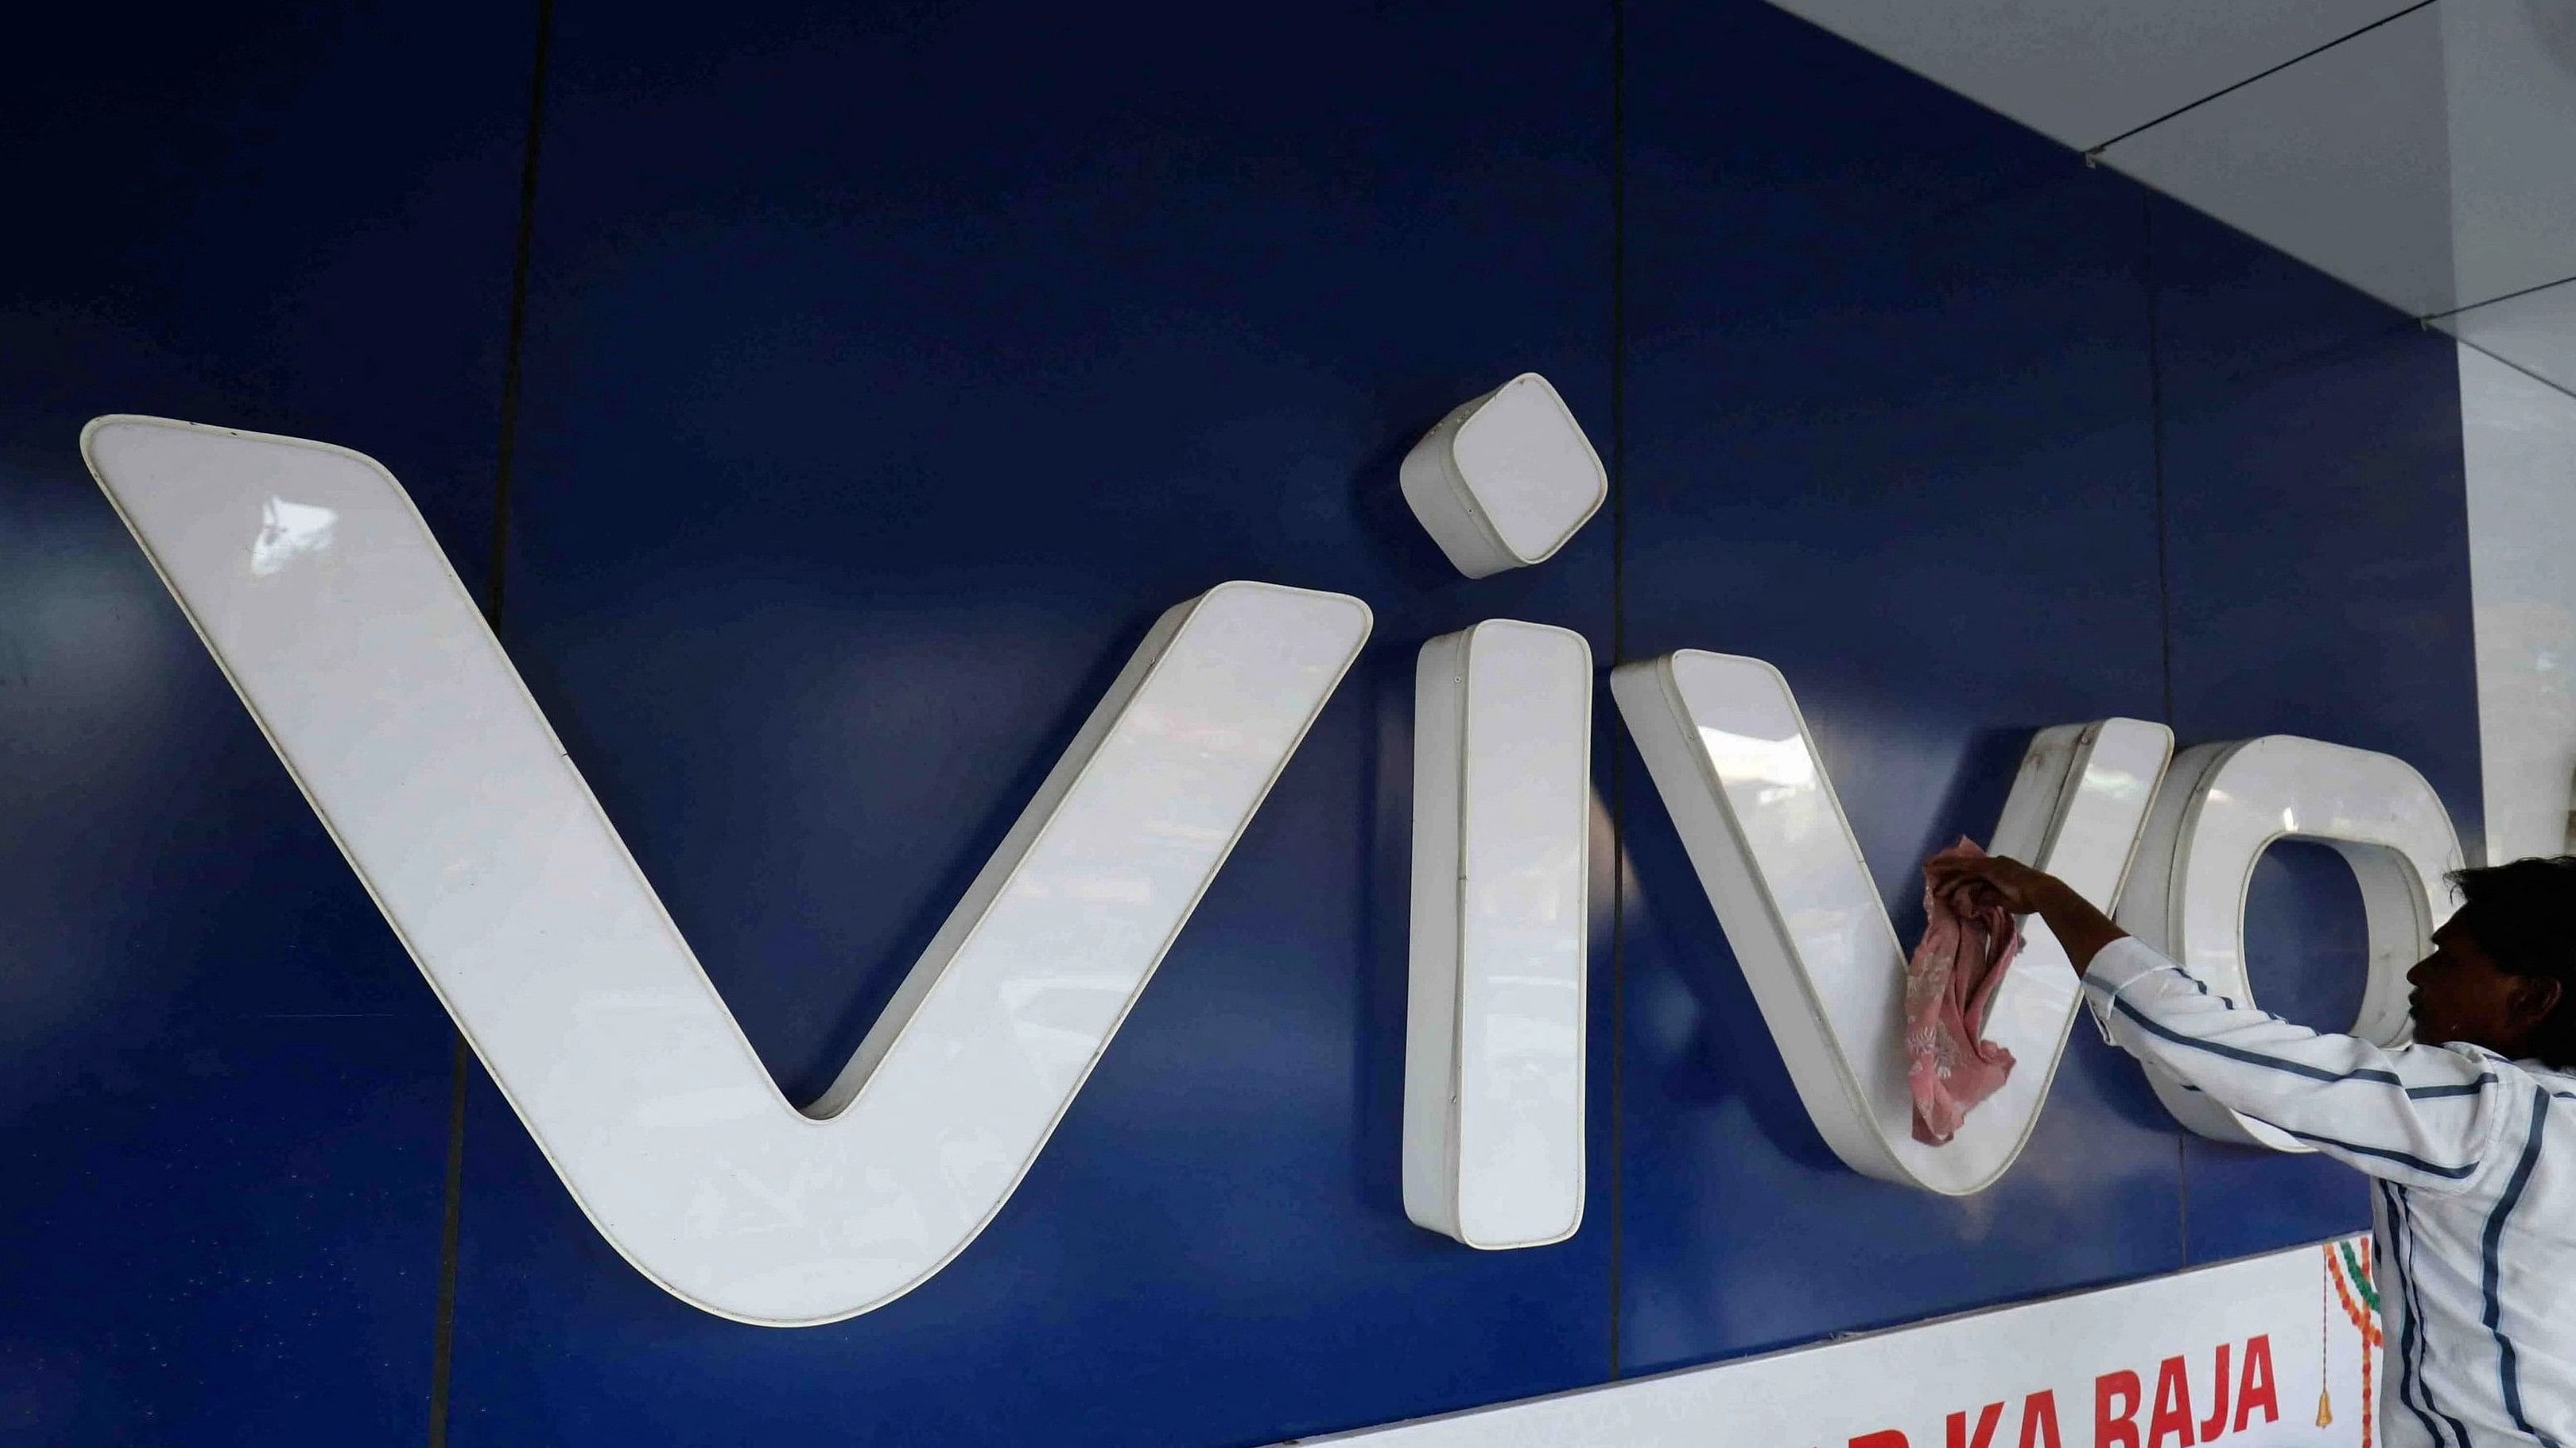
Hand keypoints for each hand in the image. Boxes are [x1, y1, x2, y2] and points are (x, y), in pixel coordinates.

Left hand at [1926, 851, 2127, 972]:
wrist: (2043, 893)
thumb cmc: (2031, 899)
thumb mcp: (2006, 901)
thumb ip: (1991, 899)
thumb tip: (1976, 902)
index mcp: (2000, 871)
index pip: (1975, 873)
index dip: (1960, 875)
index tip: (1948, 880)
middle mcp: (1995, 864)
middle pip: (1966, 868)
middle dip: (1948, 870)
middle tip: (1931, 872)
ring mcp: (1992, 865)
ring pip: (1963, 867)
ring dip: (1947, 872)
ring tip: (1929, 873)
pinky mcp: (1990, 868)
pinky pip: (1966, 868)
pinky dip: (1951, 869)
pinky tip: (1939, 871)